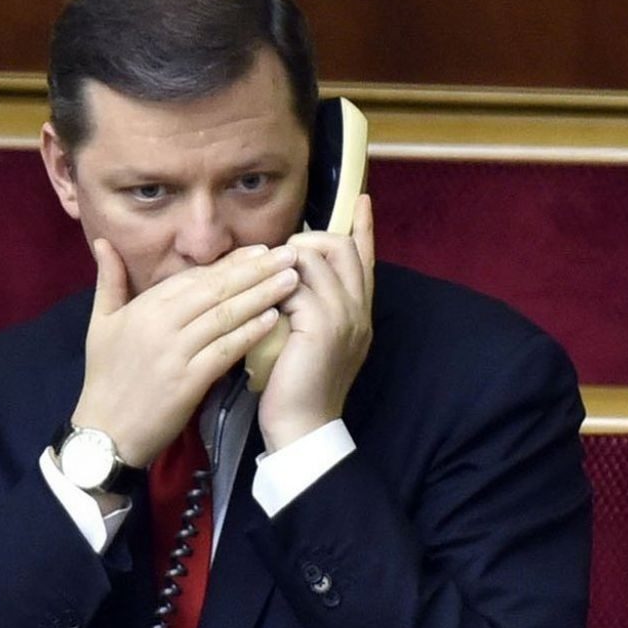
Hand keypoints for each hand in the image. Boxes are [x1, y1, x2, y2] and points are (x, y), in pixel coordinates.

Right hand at [71, 240, 299, 467]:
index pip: (196, 276)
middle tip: (289, 254)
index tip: (261, 249)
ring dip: (262, 295)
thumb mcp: (100, 323)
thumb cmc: (105, 376)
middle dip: (256, 270)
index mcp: (145, 306)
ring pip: (225, 315)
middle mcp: (161, 323)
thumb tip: (102, 241)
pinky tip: (274, 319)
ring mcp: (175, 352)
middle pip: (216, 289)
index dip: (231, 262)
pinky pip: (224, 350)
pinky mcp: (188, 380)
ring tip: (291, 279)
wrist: (105, 432)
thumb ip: (108, 280)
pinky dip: (250, 333)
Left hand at [258, 195, 374, 450]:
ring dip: (286, 261)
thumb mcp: (310, 340)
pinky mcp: (322, 324)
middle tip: (285, 256)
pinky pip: (297, 284)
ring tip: (267, 282)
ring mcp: (344, 315)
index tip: (362, 200)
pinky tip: (262, 304)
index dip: (363, 227)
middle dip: (309, 239)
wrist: (302, 428)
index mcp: (359, 313)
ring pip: (317, 257)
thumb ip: (310, 307)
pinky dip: (275, 287)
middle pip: (341, 246)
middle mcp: (358, 309)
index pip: (365, 257)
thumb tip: (292, 276)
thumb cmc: (297, 387)